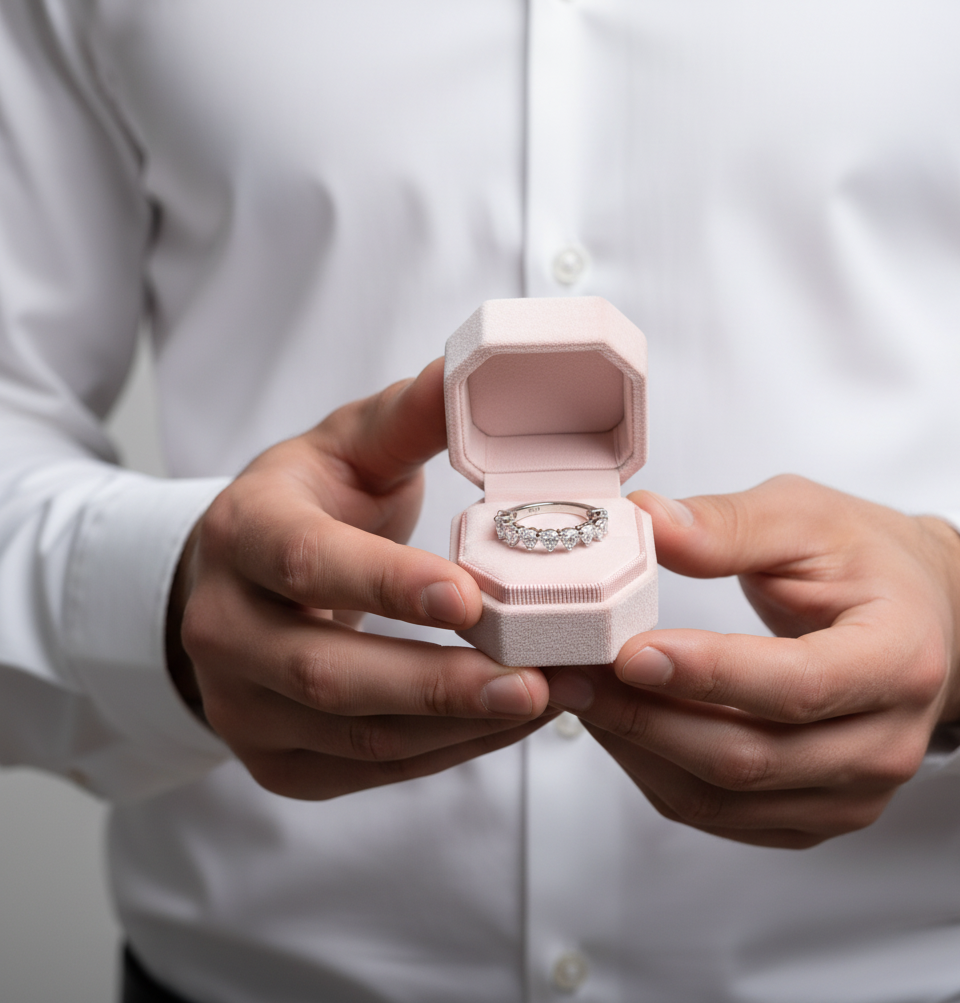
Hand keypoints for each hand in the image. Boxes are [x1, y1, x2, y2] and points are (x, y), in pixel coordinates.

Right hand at [167, 359, 549, 799]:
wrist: (241, 581)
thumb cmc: (307, 505)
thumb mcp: (347, 447)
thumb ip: (409, 417)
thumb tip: (473, 372)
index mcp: (243, 533)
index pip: (306, 562)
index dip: (385, 584)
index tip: (471, 598)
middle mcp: (224, 626)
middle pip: (326, 672)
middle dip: (439, 684)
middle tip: (538, 680)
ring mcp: (241, 704)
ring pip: (353, 735)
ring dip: (458, 727)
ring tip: (551, 702)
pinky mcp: (274, 757)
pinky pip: (364, 770)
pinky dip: (443, 754)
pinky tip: (507, 725)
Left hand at [547, 475, 959, 847]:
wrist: (916, 614)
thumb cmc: (864, 559)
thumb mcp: (804, 516)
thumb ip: (727, 525)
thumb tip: (646, 521)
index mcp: (900, 659)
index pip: (799, 685)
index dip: (708, 673)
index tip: (629, 651)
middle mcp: (888, 742)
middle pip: (751, 757)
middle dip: (645, 717)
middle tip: (570, 675)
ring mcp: (853, 791)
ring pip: (725, 798)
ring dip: (639, 750)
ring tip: (579, 696)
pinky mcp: (814, 812)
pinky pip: (721, 814)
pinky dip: (657, 773)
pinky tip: (619, 724)